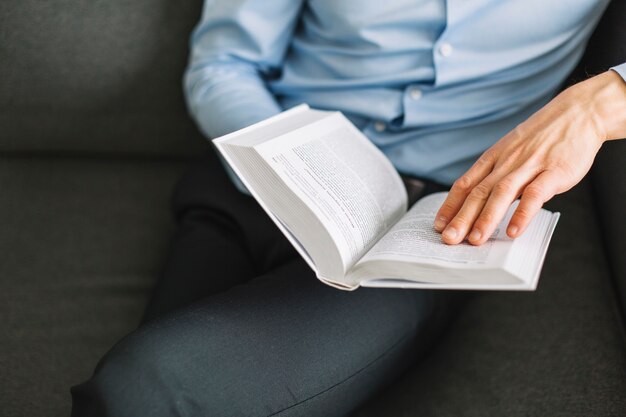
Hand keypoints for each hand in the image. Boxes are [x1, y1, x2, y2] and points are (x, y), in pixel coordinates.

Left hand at [434, 70, 625, 244]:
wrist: (578, 113)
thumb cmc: (542, 137)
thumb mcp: (511, 150)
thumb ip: (496, 175)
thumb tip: (478, 203)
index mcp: (494, 158)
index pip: (465, 184)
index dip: (450, 206)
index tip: (438, 225)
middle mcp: (506, 162)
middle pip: (478, 192)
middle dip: (461, 218)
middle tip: (449, 238)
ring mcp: (530, 166)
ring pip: (502, 194)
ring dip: (486, 218)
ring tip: (475, 239)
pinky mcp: (554, 172)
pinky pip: (535, 195)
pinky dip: (523, 213)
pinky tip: (513, 230)